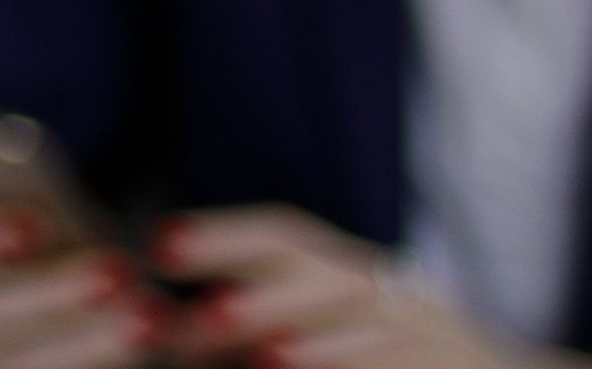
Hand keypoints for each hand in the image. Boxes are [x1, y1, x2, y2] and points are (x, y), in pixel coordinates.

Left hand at [161, 206, 561, 368]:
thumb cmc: (384, 350)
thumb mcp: (330, 317)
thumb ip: (255, 319)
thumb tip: (160, 323)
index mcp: (355, 268)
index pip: (287, 235)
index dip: (223, 236)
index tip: (158, 243)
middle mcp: (394, 291)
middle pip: (325, 274)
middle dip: (258, 294)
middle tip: (194, 313)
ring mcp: (433, 334)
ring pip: (373, 332)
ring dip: (316, 349)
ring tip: (263, 362)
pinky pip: (405, 367)